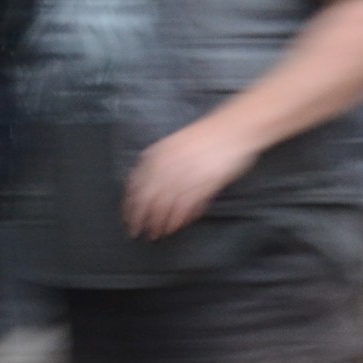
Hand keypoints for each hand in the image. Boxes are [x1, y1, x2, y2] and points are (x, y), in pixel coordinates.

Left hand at [123, 117, 259, 238]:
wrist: (235, 128)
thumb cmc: (208, 137)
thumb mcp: (175, 145)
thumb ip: (160, 163)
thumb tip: (147, 186)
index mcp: (159, 154)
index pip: (136, 185)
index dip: (130, 204)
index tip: (128, 218)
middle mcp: (169, 164)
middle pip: (148, 198)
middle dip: (141, 218)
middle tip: (137, 233)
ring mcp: (188, 173)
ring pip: (166, 204)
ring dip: (160, 222)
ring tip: (157, 234)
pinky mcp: (206, 182)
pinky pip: (188, 205)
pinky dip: (180, 218)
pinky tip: (177, 226)